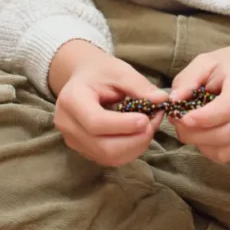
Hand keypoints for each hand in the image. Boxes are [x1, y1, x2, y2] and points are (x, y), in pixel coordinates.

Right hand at [51, 41, 168, 167]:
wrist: (83, 78)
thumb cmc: (101, 72)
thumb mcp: (119, 71)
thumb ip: (139, 86)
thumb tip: (162, 100)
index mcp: (72, 99)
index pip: (95, 122)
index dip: (123, 125)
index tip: (146, 119)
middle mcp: (67, 124)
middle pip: (103, 147)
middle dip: (134, 140)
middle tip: (153, 123)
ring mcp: (72, 140)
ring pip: (108, 157)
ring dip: (135, 147)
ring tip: (149, 127)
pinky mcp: (83, 150)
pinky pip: (108, 159)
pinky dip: (129, 150)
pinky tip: (139, 135)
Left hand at [169, 41, 229, 163]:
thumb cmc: (228, 65)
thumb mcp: (205, 62)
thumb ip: (188, 81)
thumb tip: (173, 102)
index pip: (224, 110)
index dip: (200, 119)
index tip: (180, 117)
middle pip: (224, 135)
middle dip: (194, 135)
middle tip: (177, 124)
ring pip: (226, 152)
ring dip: (201, 144)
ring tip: (190, 128)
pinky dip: (211, 148)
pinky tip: (206, 131)